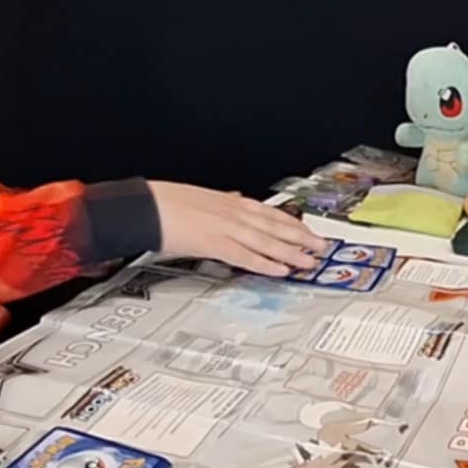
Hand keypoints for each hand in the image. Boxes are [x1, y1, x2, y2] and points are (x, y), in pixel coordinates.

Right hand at [152, 182, 330, 276]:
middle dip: (301, 237)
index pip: (269, 212)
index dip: (291, 222)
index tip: (307, 230)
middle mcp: (233, 213)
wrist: (145, 206)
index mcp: (229, 202)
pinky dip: (266, 263)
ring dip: (292, 252)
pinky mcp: (214, 244)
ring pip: (267, 241)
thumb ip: (221, 202)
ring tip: (310, 261)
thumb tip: (234, 199)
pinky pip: (246, 256)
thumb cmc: (166, 202)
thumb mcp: (200, 197)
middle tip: (321, 246)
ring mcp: (226, 228)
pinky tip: (281, 270)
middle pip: (275, 225)